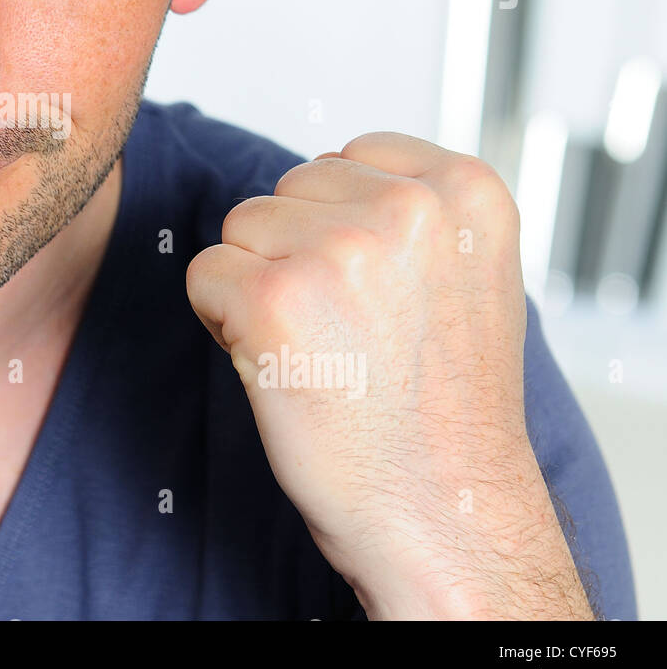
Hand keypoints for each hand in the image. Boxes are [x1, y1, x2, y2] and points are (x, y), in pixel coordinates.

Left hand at [186, 132, 591, 618]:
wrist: (441, 511)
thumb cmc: (442, 409)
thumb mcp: (463, 275)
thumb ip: (406, 210)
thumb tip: (320, 168)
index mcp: (465, 191)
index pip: (348, 158)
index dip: (341, 227)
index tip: (376, 295)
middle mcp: (408, 209)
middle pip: (290, 188)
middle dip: (296, 251)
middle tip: (344, 332)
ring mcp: (340, 248)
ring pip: (242, 226)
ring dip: (258, 284)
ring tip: (318, 349)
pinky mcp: (273, 294)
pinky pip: (203, 273)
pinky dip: (222, 321)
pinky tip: (280, 366)